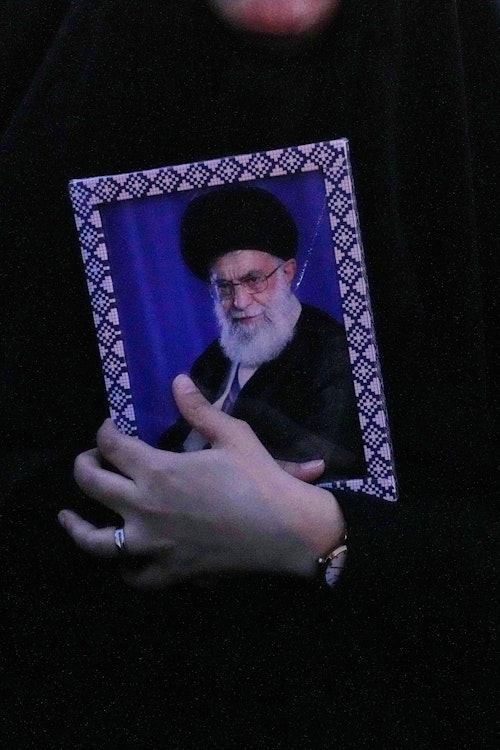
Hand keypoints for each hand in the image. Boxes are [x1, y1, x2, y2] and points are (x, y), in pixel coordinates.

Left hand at [58, 375, 344, 587]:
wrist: (286, 530)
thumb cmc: (259, 478)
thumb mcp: (232, 435)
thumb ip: (199, 409)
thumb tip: (177, 380)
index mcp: (157, 471)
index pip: (111, 446)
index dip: (104, 431)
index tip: (109, 427)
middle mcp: (143, 508)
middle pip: (91, 485)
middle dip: (83, 466)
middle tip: (88, 460)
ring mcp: (152, 546)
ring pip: (96, 541)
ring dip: (77, 526)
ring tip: (68, 517)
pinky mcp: (168, 572)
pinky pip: (133, 575)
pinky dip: (124, 566)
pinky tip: (123, 559)